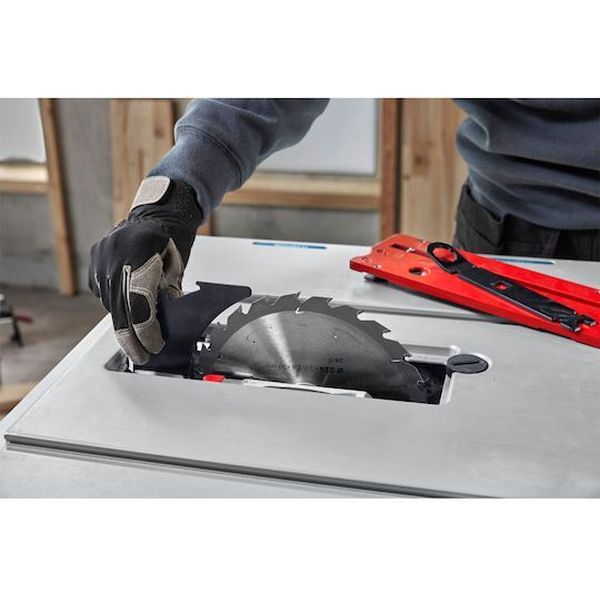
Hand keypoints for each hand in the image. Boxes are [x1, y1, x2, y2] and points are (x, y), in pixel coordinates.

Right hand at [89, 176, 202, 363]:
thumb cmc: (173, 242)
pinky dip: (117, 303)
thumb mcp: (177, 268)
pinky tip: (129, 305)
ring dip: (125, 321)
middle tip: (141, 356)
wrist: (156, 214)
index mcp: (143, 253)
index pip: (140, 303)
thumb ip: (168, 293)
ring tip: (140, 333)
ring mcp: (101, 256)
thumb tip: (159, 324)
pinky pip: (103, 292)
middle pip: (120, 308)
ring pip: (111, 303)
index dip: (146, 330)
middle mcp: (116, 254)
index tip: (153, 346)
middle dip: (132, 337)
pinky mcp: (94, 260)